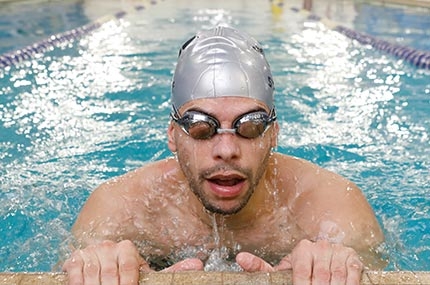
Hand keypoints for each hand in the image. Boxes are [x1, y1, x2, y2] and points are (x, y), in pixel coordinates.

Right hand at [62, 240, 203, 284]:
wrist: (100, 268)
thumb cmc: (126, 275)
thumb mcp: (146, 275)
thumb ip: (171, 271)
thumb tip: (198, 264)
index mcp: (127, 248)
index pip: (130, 266)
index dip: (129, 283)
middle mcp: (109, 246)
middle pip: (110, 272)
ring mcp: (91, 251)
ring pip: (92, 273)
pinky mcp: (75, 258)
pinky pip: (75, 271)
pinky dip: (78, 283)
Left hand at [236, 239, 362, 284]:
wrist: (326, 262)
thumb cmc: (301, 271)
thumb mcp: (282, 271)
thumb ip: (261, 267)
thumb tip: (239, 258)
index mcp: (302, 249)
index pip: (301, 273)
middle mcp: (320, 246)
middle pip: (320, 278)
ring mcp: (337, 251)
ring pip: (336, 278)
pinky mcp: (352, 258)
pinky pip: (352, 275)